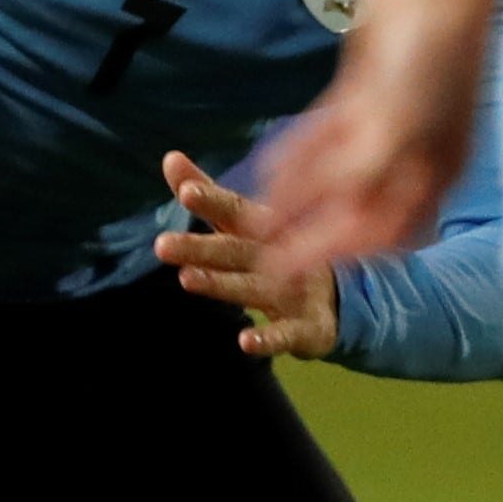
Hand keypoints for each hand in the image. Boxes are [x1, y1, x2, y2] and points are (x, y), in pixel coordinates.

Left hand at [155, 151, 339, 359]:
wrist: (341, 299)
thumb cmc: (278, 251)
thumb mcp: (245, 223)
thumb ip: (209, 194)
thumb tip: (170, 158)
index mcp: (264, 229)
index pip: (235, 211)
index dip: (212, 202)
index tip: (185, 192)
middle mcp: (279, 255)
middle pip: (236, 250)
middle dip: (201, 248)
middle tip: (162, 245)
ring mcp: (294, 292)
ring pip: (254, 288)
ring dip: (222, 285)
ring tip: (186, 280)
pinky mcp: (306, 329)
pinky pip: (286, 335)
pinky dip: (268, 340)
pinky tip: (245, 343)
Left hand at [255, 0, 487, 278]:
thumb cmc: (432, 53)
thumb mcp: (395, 123)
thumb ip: (359, 173)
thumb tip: (322, 220)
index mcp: (436, 173)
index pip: (380, 232)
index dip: (330, 254)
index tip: (285, 272)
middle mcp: (415, 155)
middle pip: (353, 208)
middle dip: (306, 233)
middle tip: (258, 253)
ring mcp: (390, 122)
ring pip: (333, 172)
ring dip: (295, 196)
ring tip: (251, 217)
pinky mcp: (366, 92)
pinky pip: (325, 134)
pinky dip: (298, 154)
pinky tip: (266, 170)